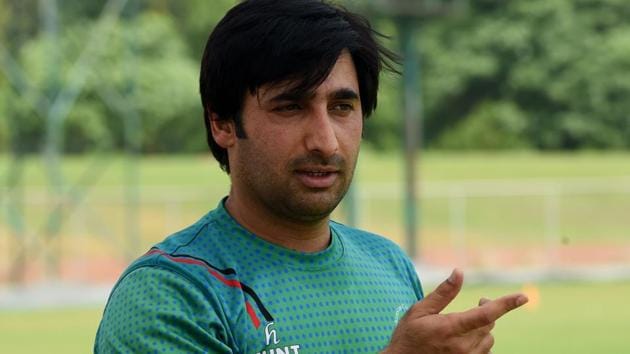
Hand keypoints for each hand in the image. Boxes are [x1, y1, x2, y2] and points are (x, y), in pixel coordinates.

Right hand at [382, 269, 527, 353]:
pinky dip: (481, 342)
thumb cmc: (408, 335)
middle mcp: (462, 346)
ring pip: (489, 339)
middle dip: (487, 310)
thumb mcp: (419, 310)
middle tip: (480, 301)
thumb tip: (459, 272)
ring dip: (484, 328)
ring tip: (469, 322)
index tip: (523, 296)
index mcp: (450, 328)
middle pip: (489, 325)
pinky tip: (468, 338)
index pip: (486, 314)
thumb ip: (443, 293)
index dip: (506, 304)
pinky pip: (484, 352)